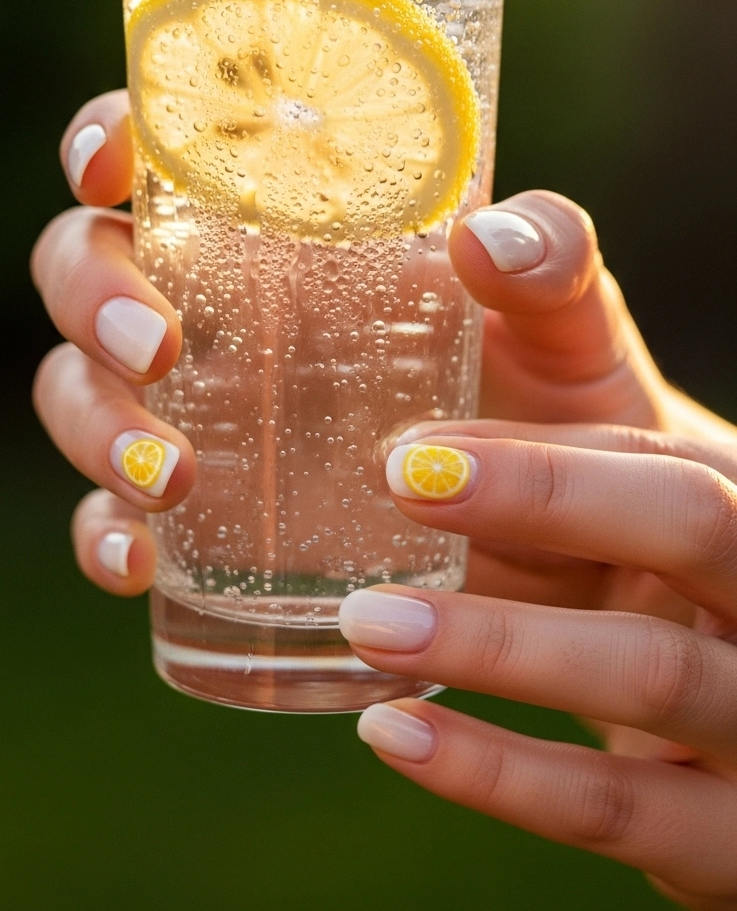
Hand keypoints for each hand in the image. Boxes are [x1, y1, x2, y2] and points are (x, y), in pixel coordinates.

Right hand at [33, 90, 730, 607]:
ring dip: (94, 423)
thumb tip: (488, 237)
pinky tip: (138, 562)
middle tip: (157, 346)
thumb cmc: (560, 392)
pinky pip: (111, 514)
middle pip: (89, 263)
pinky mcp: (207, 518)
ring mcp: (202, 412)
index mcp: (293, 223)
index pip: (171, 151)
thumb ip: (551, 258)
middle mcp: (223, 305)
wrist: (578, 534)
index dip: (110, 138)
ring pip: (78, 388)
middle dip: (94, 296)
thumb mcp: (567, 317)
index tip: (108, 165)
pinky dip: (103, 533)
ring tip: (168, 476)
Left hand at [336, 209, 736, 908]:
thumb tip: (478, 231)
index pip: (677, 465)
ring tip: (364, 623)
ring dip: (505, 652)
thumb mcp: (608, 400)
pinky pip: (619, 814)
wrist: (705, 651)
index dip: (554, 458)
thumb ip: (553, 301)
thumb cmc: (625, 500)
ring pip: (652, 680)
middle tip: (396, 485)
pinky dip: (502, 776)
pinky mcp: (718, 834)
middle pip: (701, 538)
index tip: (412, 454)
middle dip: (554, 508)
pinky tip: (393, 734)